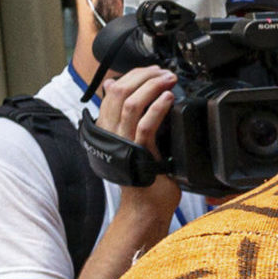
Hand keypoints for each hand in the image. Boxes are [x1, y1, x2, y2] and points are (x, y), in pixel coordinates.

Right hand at [95, 67, 185, 213]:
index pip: (114, 91)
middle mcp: (110, 133)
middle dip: (144, 76)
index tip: (154, 70)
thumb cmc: (145, 176)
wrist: (146, 208)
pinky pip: (145, 125)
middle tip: (164, 72)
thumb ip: (131, 119)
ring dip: (152, 86)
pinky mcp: (139, 153)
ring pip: (131, 104)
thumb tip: (126, 92)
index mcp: (108, 127)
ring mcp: (123, 143)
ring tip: (169, 80)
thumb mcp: (135, 141)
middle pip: (119, 91)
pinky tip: (169, 99)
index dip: (134, 75)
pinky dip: (157, 108)